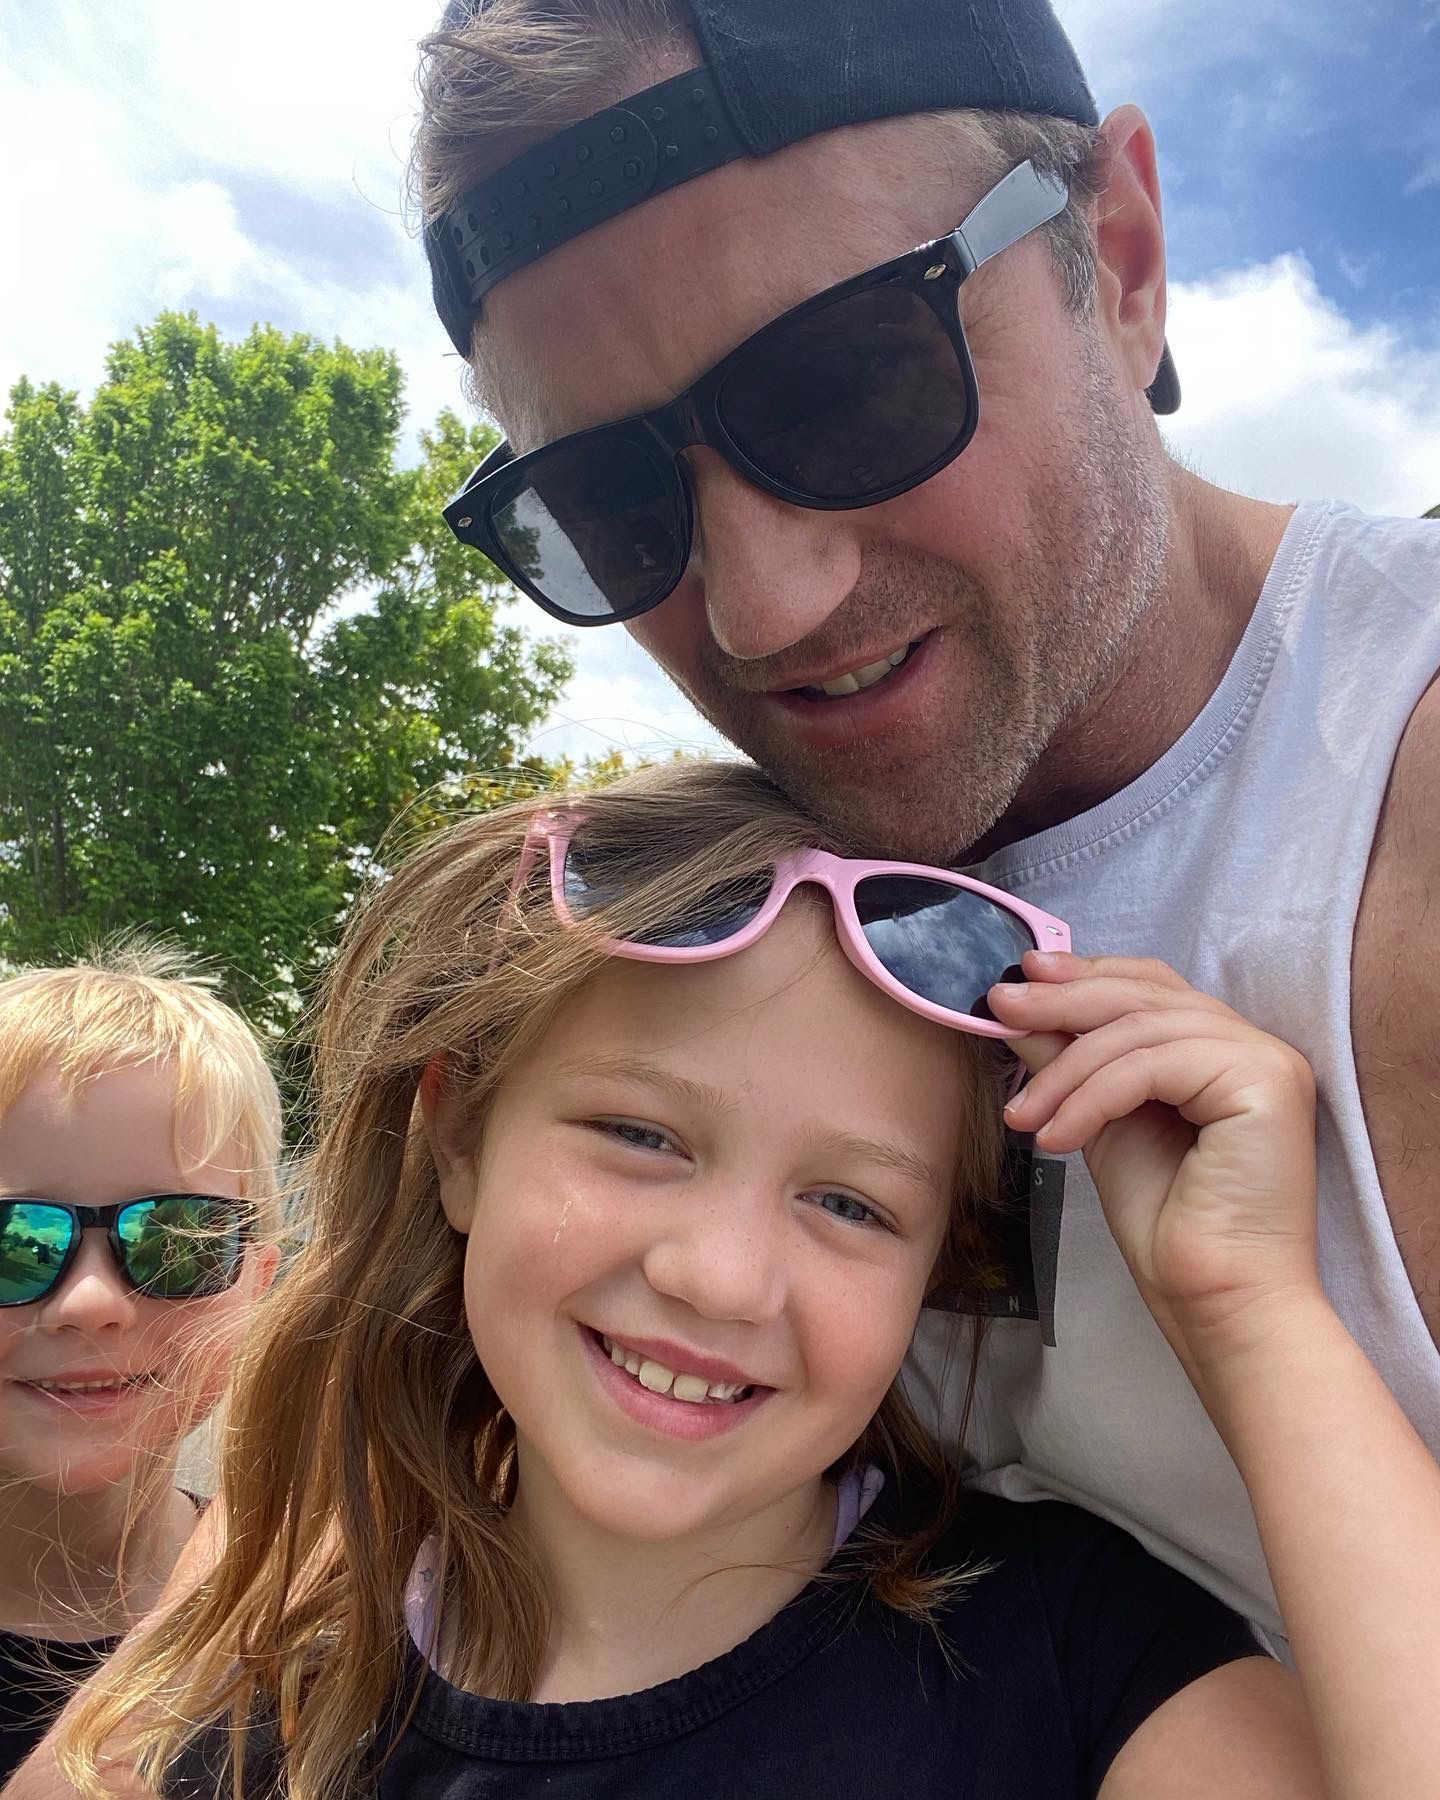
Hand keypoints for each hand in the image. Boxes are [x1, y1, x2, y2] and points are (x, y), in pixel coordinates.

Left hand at [989, 951, 1320, 1359]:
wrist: (1215, 1301)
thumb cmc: (1168, 1226)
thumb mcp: (1099, 1123)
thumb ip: (1069, 1061)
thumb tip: (1016, 1011)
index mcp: (1222, 1050)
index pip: (1150, 987)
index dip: (1086, 974)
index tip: (1020, 977)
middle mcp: (1253, 1046)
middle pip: (1144, 996)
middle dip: (1062, 1001)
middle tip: (998, 1008)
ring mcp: (1267, 1059)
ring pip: (1140, 1031)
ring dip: (1065, 1071)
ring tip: (1021, 1116)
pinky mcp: (1266, 1082)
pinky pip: (1153, 1066)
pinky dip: (1093, 1097)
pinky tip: (1056, 1137)